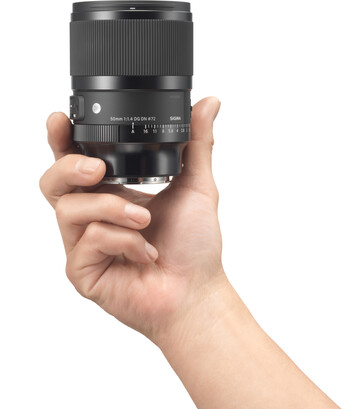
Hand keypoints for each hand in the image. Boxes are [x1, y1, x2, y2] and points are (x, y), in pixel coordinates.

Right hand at [40, 97, 225, 348]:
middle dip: (70, 167)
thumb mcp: (197, 187)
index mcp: (113, 194)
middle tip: (98, 169)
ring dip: (110, 208)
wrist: (197, 290)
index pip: (76, 161)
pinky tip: (146, 251)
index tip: (62, 119)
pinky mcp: (83, 271)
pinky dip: (121, 240)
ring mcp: (85, 245)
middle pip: (53, 182)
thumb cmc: (195, 246)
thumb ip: (197, 143)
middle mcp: (94, 217)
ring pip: (68, 209)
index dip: (62, 140)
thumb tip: (209, 102)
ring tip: (144, 219)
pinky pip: (87, 242)